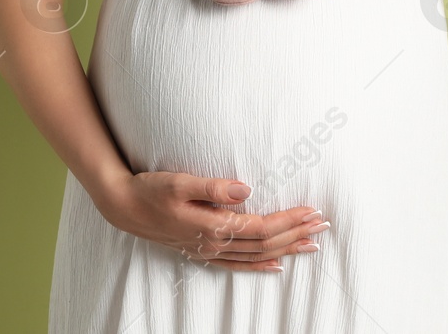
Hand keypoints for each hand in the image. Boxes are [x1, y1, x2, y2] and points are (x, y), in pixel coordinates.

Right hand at [99, 171, 328, 270]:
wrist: (124, 207)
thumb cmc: (151, 190)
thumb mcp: (180, 181)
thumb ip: (214, 186)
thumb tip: (246, 189)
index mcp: (213, 226)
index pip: (262, 226)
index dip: (290, 220)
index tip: (313, 211)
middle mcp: (215, 244)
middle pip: (266, 243)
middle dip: (297, 233)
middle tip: (324, 224)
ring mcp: (209, 251)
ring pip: (257, 256)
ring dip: (286, 249)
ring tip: (311, 244)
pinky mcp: (203, 251)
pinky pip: (239, 264)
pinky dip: (261, 266)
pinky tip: (276, 265)